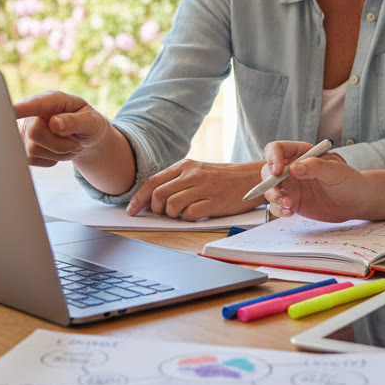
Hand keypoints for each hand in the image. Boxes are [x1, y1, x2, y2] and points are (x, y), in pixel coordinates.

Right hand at [12, 91, 110, 167]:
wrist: (85, 138)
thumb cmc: (89, 125)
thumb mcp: (92, 121)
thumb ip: (75, 121)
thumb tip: (54, 124)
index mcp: (53, 100)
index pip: (35, 104)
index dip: (22, 108)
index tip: (10, 110)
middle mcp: (35, 113)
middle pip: (35, 133)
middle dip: (59, 144)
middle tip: (76, 143)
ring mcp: (26, 130)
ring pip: (33, 150)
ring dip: (58, 153)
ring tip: (68, 145)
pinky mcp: (23, 146)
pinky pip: (32, 160)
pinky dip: (50, 160)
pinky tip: (58, 151)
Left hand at [126, 160, 263, 220]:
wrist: (253, 178)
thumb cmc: (223, 178)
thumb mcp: (198, 171)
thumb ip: (177, 181)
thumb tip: (153, 199)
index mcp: (185, 166)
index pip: (152, 182)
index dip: (139, 198)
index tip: (132, 210)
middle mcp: (191, 175)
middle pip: (158, 195)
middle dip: (156, 209)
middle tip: (164, 213)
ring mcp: (203, 188)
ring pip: (171, 206)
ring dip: (172, 215)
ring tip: (183, 213)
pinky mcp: (214, 202)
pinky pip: (189, 215)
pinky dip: (187, 218)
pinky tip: (195, 214)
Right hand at [261, 140, 361, 221]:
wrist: (355, 202)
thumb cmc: (348, 180)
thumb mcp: (335, 170)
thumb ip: (316, 167)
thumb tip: (294, 168)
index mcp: (301, 153)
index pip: (277, 149)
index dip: (273, 158)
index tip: (278, 171)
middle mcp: (291, 168)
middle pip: (267, 170)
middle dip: (269, 183)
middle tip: (280, 193)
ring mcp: (290, 186)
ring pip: (269, 189)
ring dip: (274, 197)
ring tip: (289, 205)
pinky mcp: (292, 201)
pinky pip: (276, 205)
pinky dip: (279, 210)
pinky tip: (290, 213)